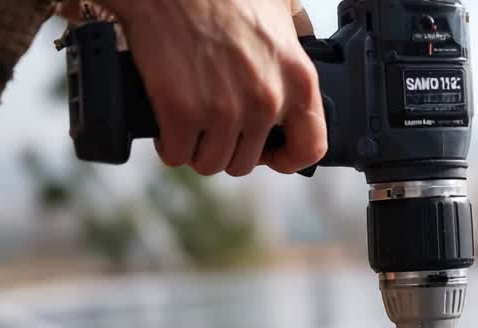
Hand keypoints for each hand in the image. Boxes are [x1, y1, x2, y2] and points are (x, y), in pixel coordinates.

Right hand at [95, 0, 326, 175]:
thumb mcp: (280, 9)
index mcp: (297, 80)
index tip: (271, 154)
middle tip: (213, 126)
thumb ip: (299, 36)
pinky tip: (168, 127)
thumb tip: (307, 41)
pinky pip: (176, 154)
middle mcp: (266, 100)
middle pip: (248, 161)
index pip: (310, 147)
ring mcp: (223, 110)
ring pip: (211, 162)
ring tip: (190, 125)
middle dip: (228, 148)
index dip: (288, 159)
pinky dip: (169, 145)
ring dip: (197, 149)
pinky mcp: (181, 112)